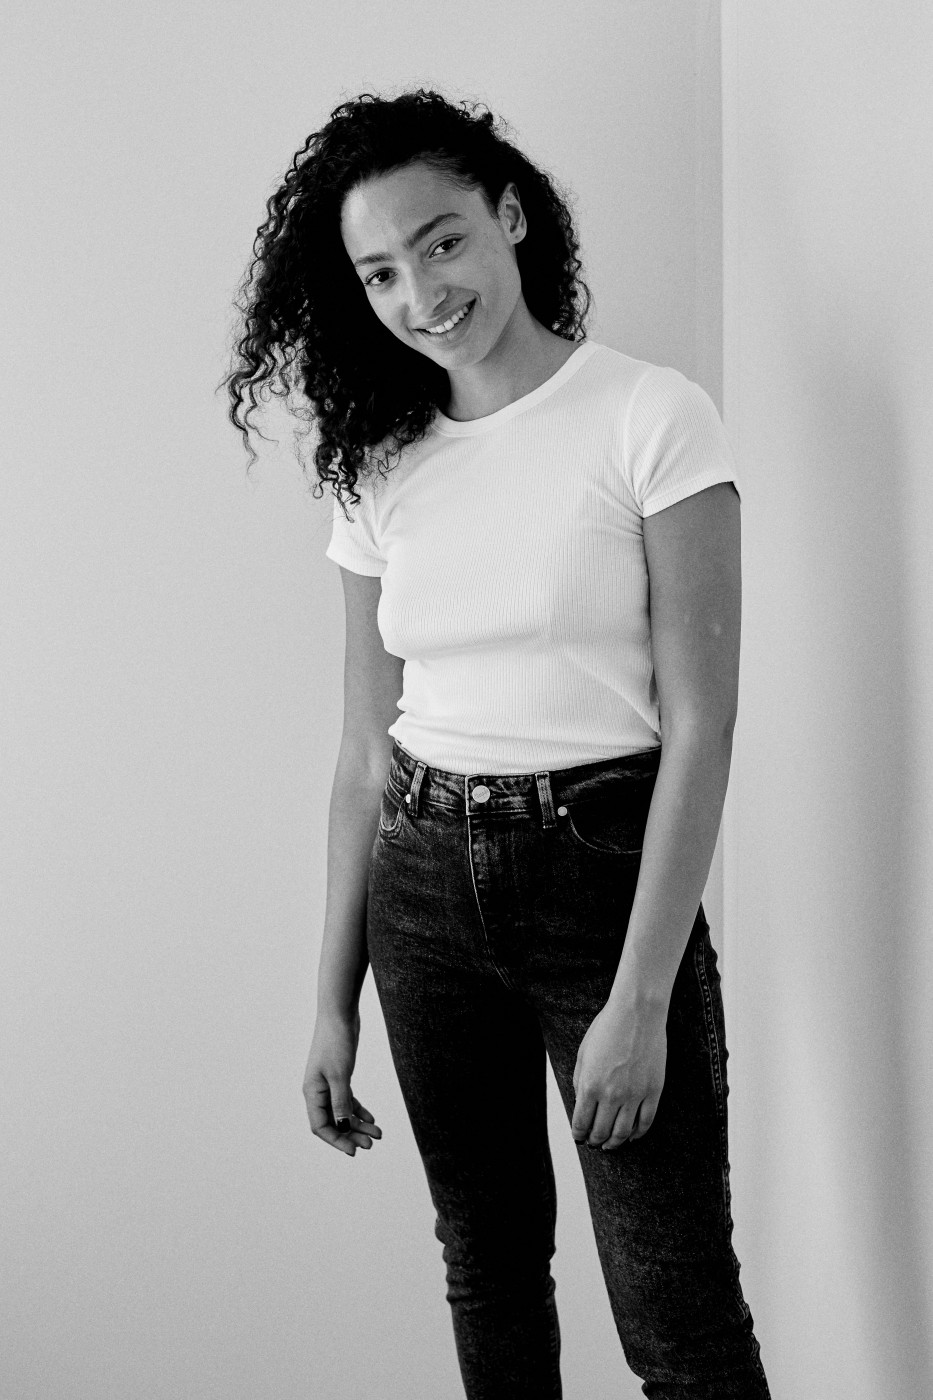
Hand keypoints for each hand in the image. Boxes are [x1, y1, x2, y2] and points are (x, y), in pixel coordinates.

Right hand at [303, 1009, 382, 1156]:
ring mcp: (328, 1084)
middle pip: (333, 1122)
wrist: (339, 1014)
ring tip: (377, 1134)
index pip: (321, 1126)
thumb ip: (340, 1102)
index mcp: (312, 1092)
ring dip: (358, 1124)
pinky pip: (347, 1100)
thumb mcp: (340, 1075)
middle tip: (371, 1145)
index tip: (354, 1151)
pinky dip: (358, 1110)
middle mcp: (318, 1091)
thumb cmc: (335, 1042)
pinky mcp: (340, 1076)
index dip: (337, 1140)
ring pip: (342, 1112)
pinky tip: (371, 1118)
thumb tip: (342, 1128)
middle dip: (352, 1135)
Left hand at [571, 996, 667, 1149]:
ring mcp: (634, 1095)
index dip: (579, 1135)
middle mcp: (611, 1095)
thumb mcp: (583, 1053)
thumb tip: (581, 1102)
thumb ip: (579, 1081)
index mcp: (589, 1085)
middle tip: (593, 1143)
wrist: (637, 1013)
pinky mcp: (653, 1091)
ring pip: (623, 1132)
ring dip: (614, 1143)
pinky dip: (637, 1134)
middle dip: (595, 1140)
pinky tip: (631, 1137)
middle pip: (601, 1132)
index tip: (579, 1137)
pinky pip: (646, 1122)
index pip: (581, 1123)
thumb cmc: (607, 1028)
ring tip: (610, 1145)